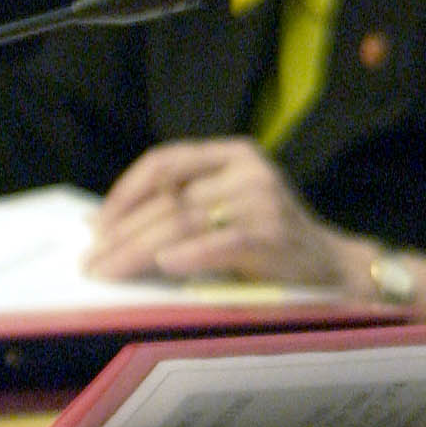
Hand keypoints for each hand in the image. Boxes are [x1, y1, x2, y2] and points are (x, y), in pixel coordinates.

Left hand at [88, 139, 355, 288]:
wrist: (335, 269)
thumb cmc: (272, 243)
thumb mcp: (229, 208)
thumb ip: (181, 205)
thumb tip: (102, 224)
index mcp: (234, 154)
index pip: (165, 161)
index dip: (124, 192)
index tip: (95, 226)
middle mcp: (249, 171)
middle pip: (168, 197)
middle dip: (121, 232)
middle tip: (91, 262)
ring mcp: (264, 201)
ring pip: (183, 221)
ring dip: (137, 250)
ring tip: (109, 272)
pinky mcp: (274, 236)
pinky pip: (220, 243)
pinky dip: (189, 254)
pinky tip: (163, 265)